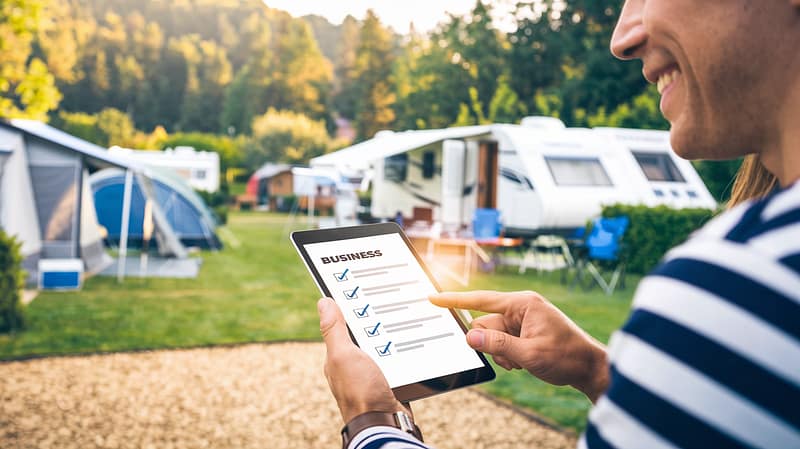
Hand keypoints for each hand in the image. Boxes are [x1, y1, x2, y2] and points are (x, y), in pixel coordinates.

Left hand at [318, 297, 410, 422]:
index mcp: (337, 357)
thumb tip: (324, 302)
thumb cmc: (360, 391)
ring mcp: (371, 374)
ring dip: (392, 336)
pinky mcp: (389, 381)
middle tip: (391, 299)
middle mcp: (352, 366)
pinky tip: (412, 343)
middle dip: (376, 319)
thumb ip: (334, 330)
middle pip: (365, 334)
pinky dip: (403, 352)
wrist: (385, 422)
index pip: (343, 325)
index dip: (352, 307)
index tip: (365, 287)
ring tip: (406, 316)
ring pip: (383, 346)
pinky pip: (396, 360)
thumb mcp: (343, 355)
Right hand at [430, 290, 608, 401]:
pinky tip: (524, 362)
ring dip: (501, 353)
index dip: (454, 300)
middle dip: (491, 344)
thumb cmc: (566, 356)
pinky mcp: (522, 332)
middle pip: (484, 323)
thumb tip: (469, 336)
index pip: (480, 300)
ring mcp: (521, 321)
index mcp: (523, 303)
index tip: (432, 297)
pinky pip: (500, 343)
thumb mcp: (529, 354)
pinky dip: (507, 355)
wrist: (588, 368)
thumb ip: (497, 345)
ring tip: (522, 361)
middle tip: (511, 358)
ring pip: (491, 336)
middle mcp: (520, 308)